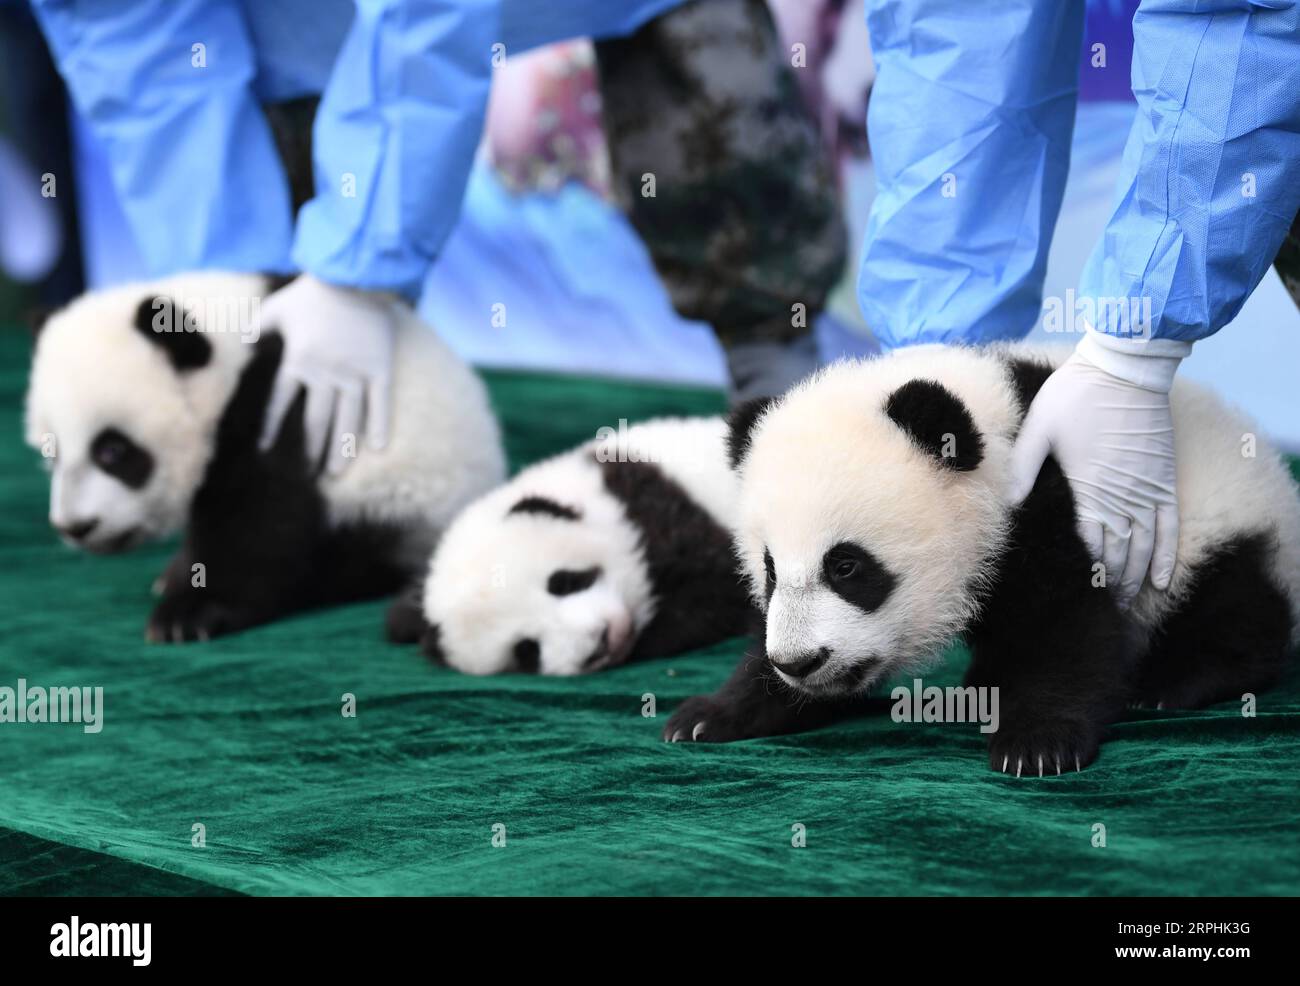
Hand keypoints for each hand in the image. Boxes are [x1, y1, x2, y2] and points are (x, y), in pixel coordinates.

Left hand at [257, 274, 395, 474]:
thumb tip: (242, 343)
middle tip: (308, 476)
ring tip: (336, 473)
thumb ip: (257, 327)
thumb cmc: (314, 291)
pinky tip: (378, 449)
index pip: (280, 403)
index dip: (271, 427)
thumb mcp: (276, 306)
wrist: (357, 276)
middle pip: (316, 421)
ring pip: (348, 420)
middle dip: (311, 451)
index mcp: (299, 361)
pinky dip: (380, 426)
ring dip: (342, 449)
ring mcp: (356, 373)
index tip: (265, 450)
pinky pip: (381, 403)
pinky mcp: (380, 369)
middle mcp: (327, 374)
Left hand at [1009, 333, 1186, 603]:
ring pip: (1144, 545)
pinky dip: (1167, 554)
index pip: (1089, 543)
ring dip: (1135, 578)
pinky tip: (1162, 579)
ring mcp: (1147, 487)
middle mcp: (1121, 494)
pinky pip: (1170, 524)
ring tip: (1126, 605)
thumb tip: (1006, 505)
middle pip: (1118, 552)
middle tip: (1101, 613)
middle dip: (1110, 585)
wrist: (1125, 366)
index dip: (1085, 573)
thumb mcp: (1038, 428)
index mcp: (1088, 485)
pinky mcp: (1164, 477)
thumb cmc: (1076, 394)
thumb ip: (1024, 468)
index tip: (1077, 598)